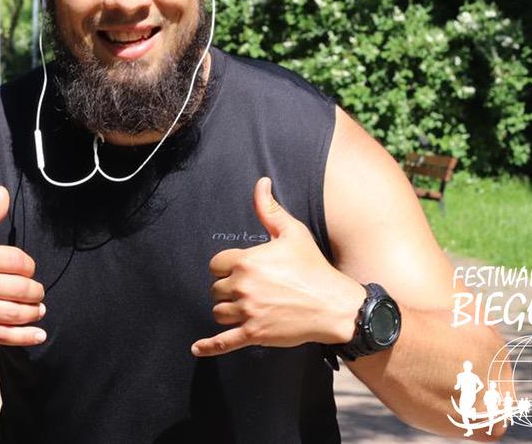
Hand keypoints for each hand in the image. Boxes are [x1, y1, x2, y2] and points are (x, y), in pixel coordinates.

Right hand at [0, 186, 45, 345]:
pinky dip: (24, 337)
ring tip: (38, 308)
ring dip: (32, 311)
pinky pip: (2, 335)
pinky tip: (39, 334)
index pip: (15, 261)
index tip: (27, 268)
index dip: (28, 265)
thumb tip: (3, 192)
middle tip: (36, 290)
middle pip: (18, 288)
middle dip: (35, 290)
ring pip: (12, 313)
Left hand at [191, 177, 363, 356]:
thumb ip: (269, 209)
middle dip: (228, 289)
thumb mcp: (292, 233)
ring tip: (246, 306)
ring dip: (227, 310)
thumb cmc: (313, 267)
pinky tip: (197, 348)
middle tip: (250, 289)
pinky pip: (224, 342)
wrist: (334, 305)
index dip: (227, 267)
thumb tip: (261, 183)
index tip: (242, 270)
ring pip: (219, 312)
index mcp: (247, 261)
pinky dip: (209, 346)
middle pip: (216, 289)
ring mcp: (248, 312)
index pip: (216, 265)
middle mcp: (243, 287)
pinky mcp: (255, 334)